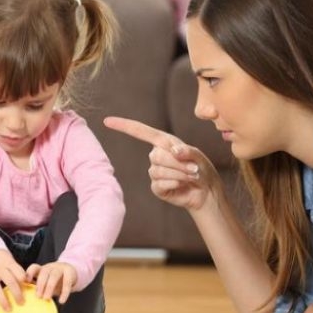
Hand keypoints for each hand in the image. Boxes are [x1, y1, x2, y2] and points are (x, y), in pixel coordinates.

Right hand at [0, 249, 25, 312]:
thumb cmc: (1, 259)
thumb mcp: (10, 260)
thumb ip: (18, 271)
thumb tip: (29, 283)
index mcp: (8, 263)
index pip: (18, 271)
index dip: (23, 279)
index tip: (29, 288)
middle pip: (9, 281)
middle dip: (16, 293)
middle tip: (22, 303)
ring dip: (3, 301)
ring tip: (8, 310)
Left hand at [25, 262, 76, 303]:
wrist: (72, 272)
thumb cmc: (54, 281)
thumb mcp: (45, 282)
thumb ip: (37, 287)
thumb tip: (27, 297)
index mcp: (42, 269)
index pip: (34, 267)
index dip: (30, 273)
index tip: (26, 282)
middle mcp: (50, 267)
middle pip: (44, 272)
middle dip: (40, 284)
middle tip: (38, 296)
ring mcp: (60, 269)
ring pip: (54, 275)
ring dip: (49, 287)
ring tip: (46, 298)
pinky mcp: (70, 272)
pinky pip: (67, 282)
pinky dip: (64, 292)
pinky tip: (61, 301)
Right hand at [104, 116, 222, 211]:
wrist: (206, 190)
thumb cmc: (201, 168)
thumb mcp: (196, 155)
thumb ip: (186, 151)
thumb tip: (174, 151)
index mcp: (163, 142)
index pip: (141, 132)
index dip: (124, 126)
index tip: (107, 121)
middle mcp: (156, 155)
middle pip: (155, 155)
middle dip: (177, 163)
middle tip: (194, 168)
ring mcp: (155, 172)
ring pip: (158, 170)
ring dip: (179, 174)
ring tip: (191, 175)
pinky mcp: (157, 187)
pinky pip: (160, 183)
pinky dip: (174, 183)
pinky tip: (182, 184)